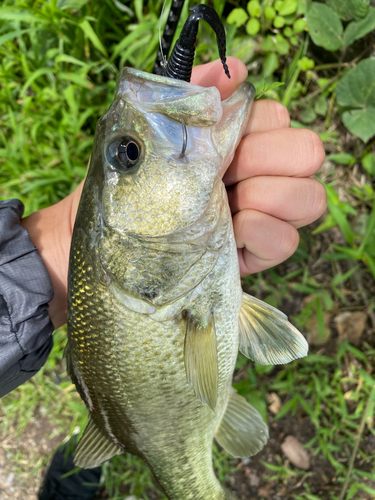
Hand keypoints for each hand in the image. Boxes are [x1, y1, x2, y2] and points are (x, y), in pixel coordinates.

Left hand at [21, 57, 325, 328]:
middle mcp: (257, 173)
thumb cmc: (127, 186)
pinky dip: (262, 233)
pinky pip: (288, 241)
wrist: (109, 245)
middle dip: (265, 160)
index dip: (255, 126)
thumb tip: (236, 70)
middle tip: (225, 175)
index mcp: (235, 140)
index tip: (218, 141)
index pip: (278, 117)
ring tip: (227, 208)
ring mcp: (263, 215)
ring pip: (310, 197)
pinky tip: (231, 233)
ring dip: (269, 197)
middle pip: (307, 152)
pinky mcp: (258, 252)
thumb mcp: (149, 135)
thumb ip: (188, 96)